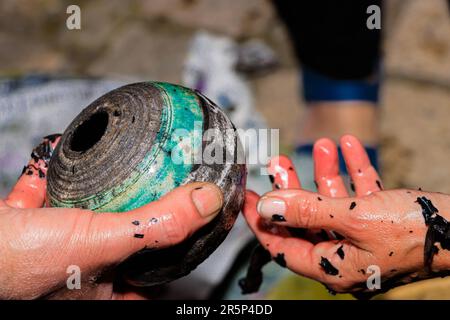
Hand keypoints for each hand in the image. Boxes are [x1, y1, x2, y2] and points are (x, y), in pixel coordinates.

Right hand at [0, 135, 222, 298]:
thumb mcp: (103, 242)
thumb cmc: (22, 264)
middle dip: (138, 216)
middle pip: (125, 244)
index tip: (195, 229)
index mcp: (107, 294)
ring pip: (88, 218)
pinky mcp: (29, 226)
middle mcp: (82, 276)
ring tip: (122, 171)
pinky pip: (48, 197)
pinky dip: (53, 177)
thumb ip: (157, 223)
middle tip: (162, 191)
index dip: (176, 259)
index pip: (155, 280)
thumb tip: (208, 202)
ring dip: (99, 193)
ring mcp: (55, 252)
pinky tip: (62, 156)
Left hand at [243, 135, 449, 294]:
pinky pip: (359, 195)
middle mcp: (342, 253)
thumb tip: (267, 207)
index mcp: (331, 264)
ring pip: (331, 203)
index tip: (247, 197)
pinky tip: (348, 146)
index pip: (281, 246)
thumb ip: (307, 211)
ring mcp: (361, 238)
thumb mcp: (354, 217)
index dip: (260, 221)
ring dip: (324, 173)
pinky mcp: (380, 222)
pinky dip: (353, 171)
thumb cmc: (414, 231)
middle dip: (291, 188)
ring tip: (319, 145)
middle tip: (276, 162)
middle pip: (304, 220)